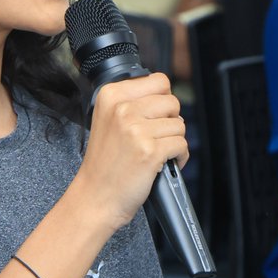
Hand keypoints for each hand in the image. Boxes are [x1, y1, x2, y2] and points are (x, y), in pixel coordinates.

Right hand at [74, 73, 187, 230]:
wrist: (96, 196)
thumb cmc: (104, 162)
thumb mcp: (107, 119)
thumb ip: (132, 101)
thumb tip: (166, 95)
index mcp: (111, 95)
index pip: (159, 81)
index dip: (162, 100)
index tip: (154, 115)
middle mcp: (122, 108)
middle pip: (172, 102)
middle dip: (169, 121)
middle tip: (155, 137)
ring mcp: (136, 129)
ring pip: (179, 124)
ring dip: (174, 141)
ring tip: (156, 152)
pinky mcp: (150, 151)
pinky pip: (181, 145)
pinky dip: (179, 157)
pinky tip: (162, 164)